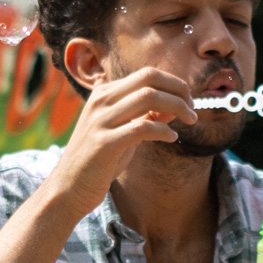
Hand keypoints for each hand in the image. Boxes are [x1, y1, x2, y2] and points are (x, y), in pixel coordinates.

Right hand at [46, 65, 201, 208]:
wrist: (69, 188)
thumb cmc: (98, 161)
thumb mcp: (120, 131)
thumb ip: (142, 116)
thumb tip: (174, 105)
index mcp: (103, 94)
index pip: (146, 74)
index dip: (173, 83)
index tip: (188, 100)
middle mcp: (100, 101)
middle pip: (148, 78)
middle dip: (178, 89)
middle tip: (193, 109)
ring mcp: (100, 121)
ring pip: (148, 97)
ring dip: (177, 107)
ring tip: (190, 121)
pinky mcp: (104, 143)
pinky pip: (142, 127)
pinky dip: (163, 130)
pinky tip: (171, 138)